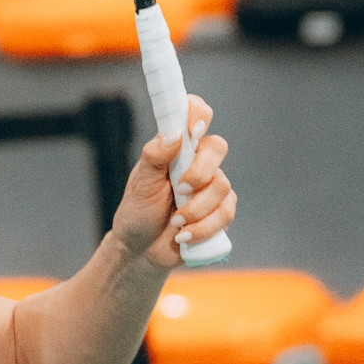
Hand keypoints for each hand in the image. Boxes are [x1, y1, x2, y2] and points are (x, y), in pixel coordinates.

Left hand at [112, 96, 234, 269]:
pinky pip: (225, 214)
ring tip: (175, 221)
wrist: (141, 249)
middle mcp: (198, 162)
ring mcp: (212, 187)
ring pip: (222, 186)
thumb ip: (155, 156)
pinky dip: (202, 227)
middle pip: (217, 147)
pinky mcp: (221, 212)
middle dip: (200, 172)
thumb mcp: (141, 183)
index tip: (193, 130)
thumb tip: (175, 134)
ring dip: (196, 209)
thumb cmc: (138, 211)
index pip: (195, 115)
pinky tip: (183, 235)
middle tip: (180, 189)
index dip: (199, 114)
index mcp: (176, 148)